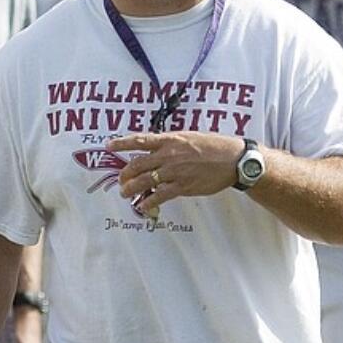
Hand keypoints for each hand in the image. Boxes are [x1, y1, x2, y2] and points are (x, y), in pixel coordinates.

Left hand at [108, 131, 241, 212]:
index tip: (109, 145)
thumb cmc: (214, 146)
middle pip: (137, 164)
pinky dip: (148, 201)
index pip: (140, 140)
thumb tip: (157, 150)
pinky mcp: (182, 186)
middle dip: (125, 174)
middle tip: (121, 180)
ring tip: (125, 193)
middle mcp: (168, 155)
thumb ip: (172, 144)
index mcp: (170, 140)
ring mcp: (174, 171)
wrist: (233, 159)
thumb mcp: (189, 137)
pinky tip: (142, 205)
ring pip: (144, 181)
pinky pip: (159, 195)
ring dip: (131, 189)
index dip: (122, 143)